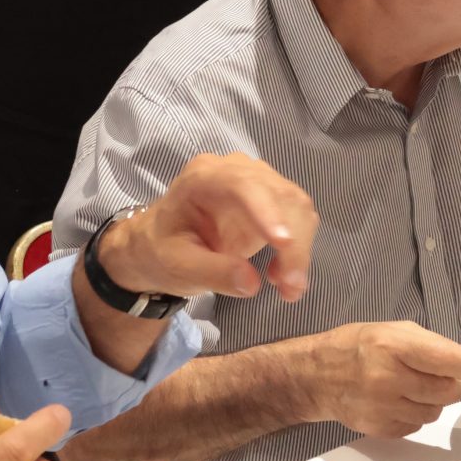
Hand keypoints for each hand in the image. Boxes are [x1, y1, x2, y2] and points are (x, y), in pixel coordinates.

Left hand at [99, 153, 317, 303]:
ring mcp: (256, 183)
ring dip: (300, 249)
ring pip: (295, 206)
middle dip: (292, 242)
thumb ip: (212, 272)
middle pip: (279, 195)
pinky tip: (279, 275)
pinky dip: (298, 249)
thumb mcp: (177, 266)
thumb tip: (252, 283)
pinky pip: (297, 218)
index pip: (242, 184)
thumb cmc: (162, 250)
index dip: (267, 210)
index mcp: (203, 178)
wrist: (161, 245)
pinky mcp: (271, 201)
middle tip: (290, 288)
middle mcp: (235, 171)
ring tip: (288, 289)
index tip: (283, 244)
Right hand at [304, 320, 460, 436]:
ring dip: (433, 400)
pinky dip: (415, 414)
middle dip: (454, 383)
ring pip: (434, 412)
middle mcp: (387, 379)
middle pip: (446, 391)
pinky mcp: (380, 429)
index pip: (445, 360)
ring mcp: (382, 408)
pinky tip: (399, 400)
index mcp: (391, 346)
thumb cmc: (355, 348)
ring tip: (414, 386)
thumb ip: (435, 344)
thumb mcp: (393, 331)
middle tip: (445, 375)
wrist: (316, 377)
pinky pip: (416, 426)